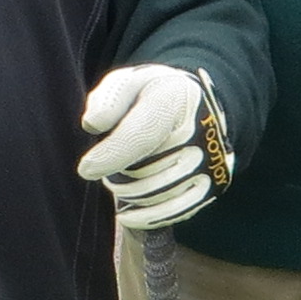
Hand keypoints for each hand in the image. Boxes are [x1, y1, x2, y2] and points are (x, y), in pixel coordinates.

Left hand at [78, 65, 226, 228]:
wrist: (198, 106)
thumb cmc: (151, 96)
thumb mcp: (127, 83)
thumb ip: (109, 99)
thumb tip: (93, 124)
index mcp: (176, 98)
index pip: (143, 135)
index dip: (113, 154)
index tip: (86, 169)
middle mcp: (201, 130)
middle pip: (144, 170)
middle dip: (117, 172)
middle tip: (111, 159)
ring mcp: (211, 161)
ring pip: (155, 194)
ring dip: (128, 192)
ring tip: (120, 176)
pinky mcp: (215, 184)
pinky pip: (175, 212)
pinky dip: (146, 216)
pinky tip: (127, 213)